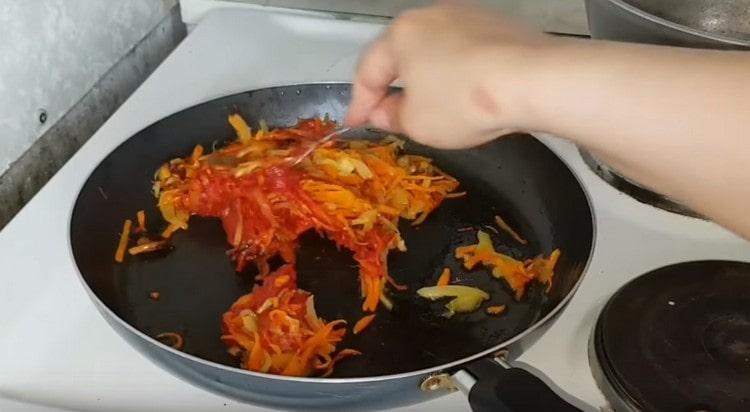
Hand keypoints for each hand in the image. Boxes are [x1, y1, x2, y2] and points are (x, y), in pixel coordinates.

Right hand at [346, 3, 552, 148]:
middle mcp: (432, 16)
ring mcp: (468, 16)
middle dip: (392, 88)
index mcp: (402, 34)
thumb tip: (384, 112)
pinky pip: (465, 53)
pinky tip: (464, 98)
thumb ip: (392, 117)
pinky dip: (457, 75)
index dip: (359, 103)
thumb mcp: (417, 124)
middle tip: (386, 116)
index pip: (369, 71)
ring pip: (435, 52)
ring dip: (426, 81)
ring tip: (429, 110)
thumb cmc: (464, 100)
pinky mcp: (498, 26)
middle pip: (402, 56)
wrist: (534, 81)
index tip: (356, 123)